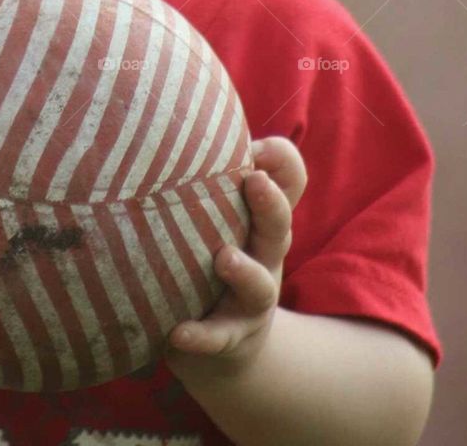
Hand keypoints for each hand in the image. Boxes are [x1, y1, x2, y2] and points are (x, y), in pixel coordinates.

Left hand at [163, 136, 306, 382]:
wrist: (225, 347)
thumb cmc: (215, 257)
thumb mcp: (220, 214)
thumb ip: (208, 172)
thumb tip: (179, 119)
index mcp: (262, 219)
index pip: (289, 183)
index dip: (282, 162)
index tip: (259, 148)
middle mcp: (265, 255)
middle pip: (280, 227)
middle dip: (272, 204)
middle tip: (256, 181)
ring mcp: (250, 300)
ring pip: (259, 286)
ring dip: (245, 271)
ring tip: (224, 258)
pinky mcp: (227, 338)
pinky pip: (216, 338)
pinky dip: (200, 337)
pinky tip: (177, 332)